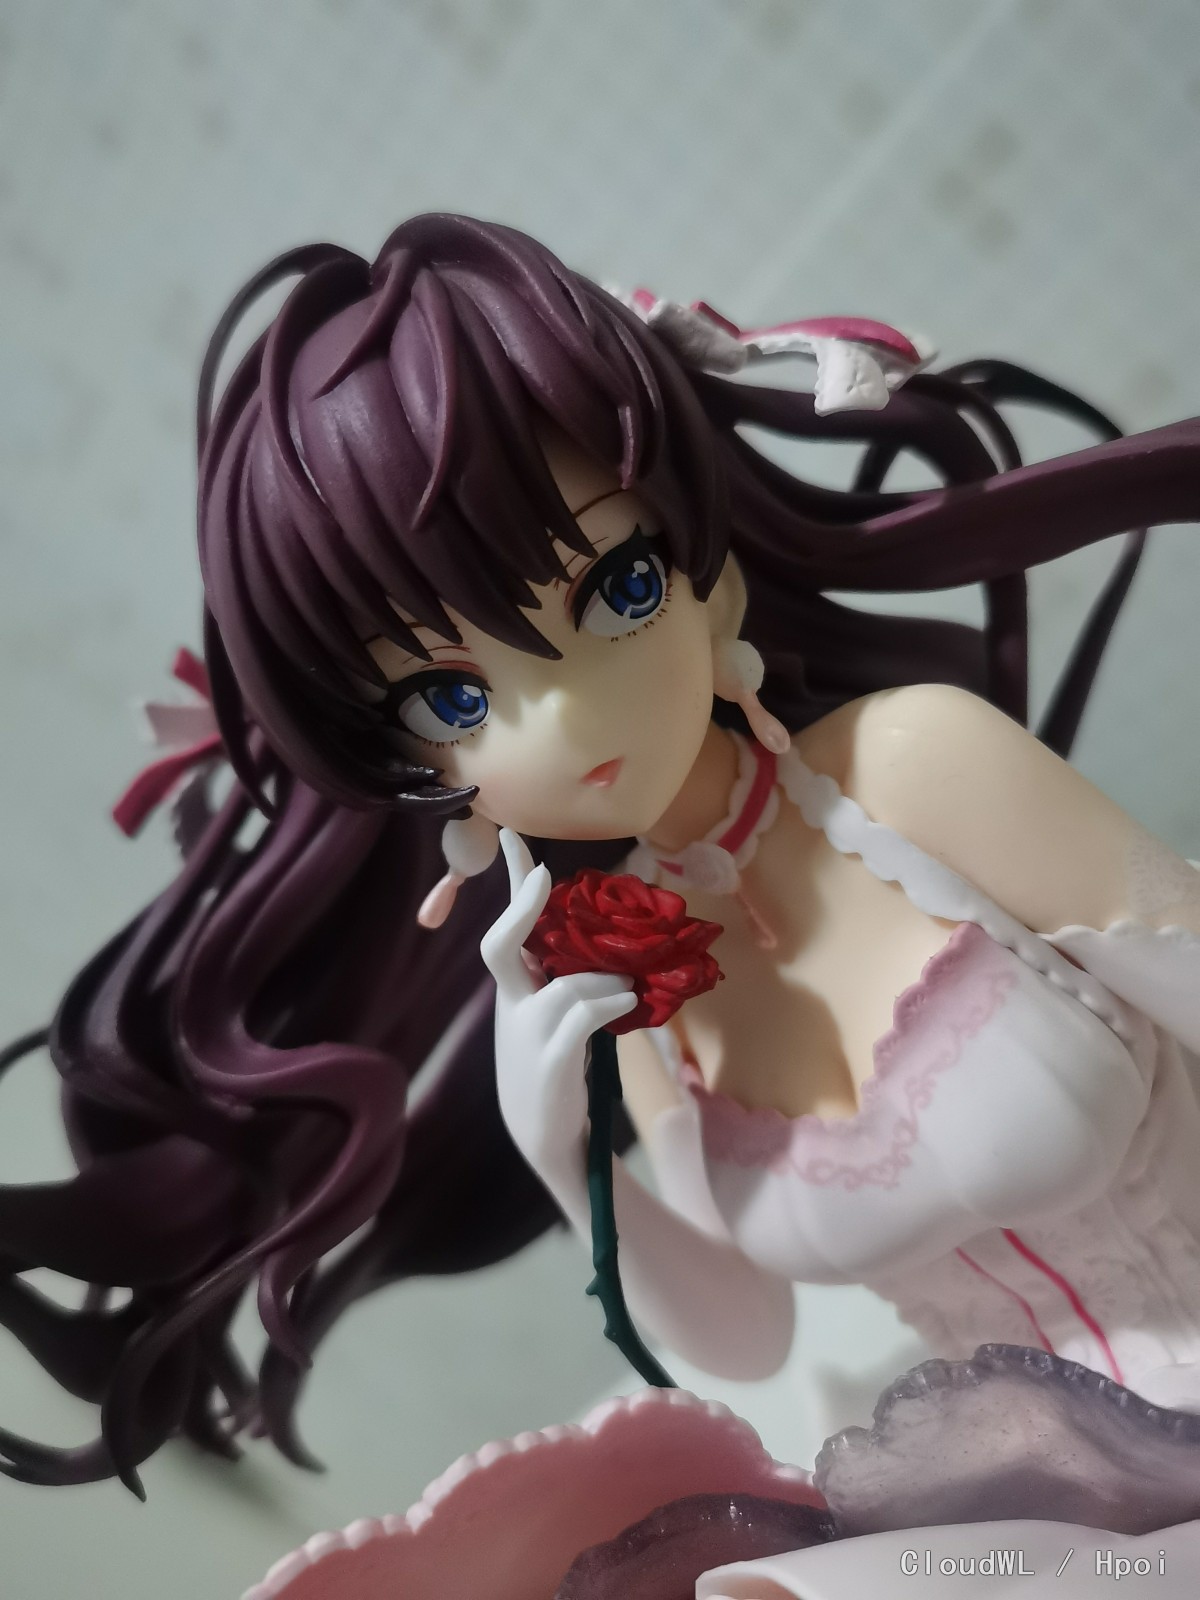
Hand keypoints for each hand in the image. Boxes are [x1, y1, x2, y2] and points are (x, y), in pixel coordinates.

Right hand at [481, 830, 636, 1176]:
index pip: (504, 928)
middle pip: (501, 945)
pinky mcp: (551, 1062)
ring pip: (568, 984)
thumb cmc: (554, 1067)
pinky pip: (584, 1015)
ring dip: (606, 981)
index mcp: (513, 990)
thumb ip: (565, 978)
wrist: (545, 1136)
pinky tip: (628, 1003)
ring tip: (628, 991)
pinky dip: (610, 1003)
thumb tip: (609, 942)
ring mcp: (526, 1034)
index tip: (512, 837)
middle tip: (542, 875)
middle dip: (521, 907)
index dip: (508, 882)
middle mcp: (512, 1005)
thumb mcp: (550, 1016)